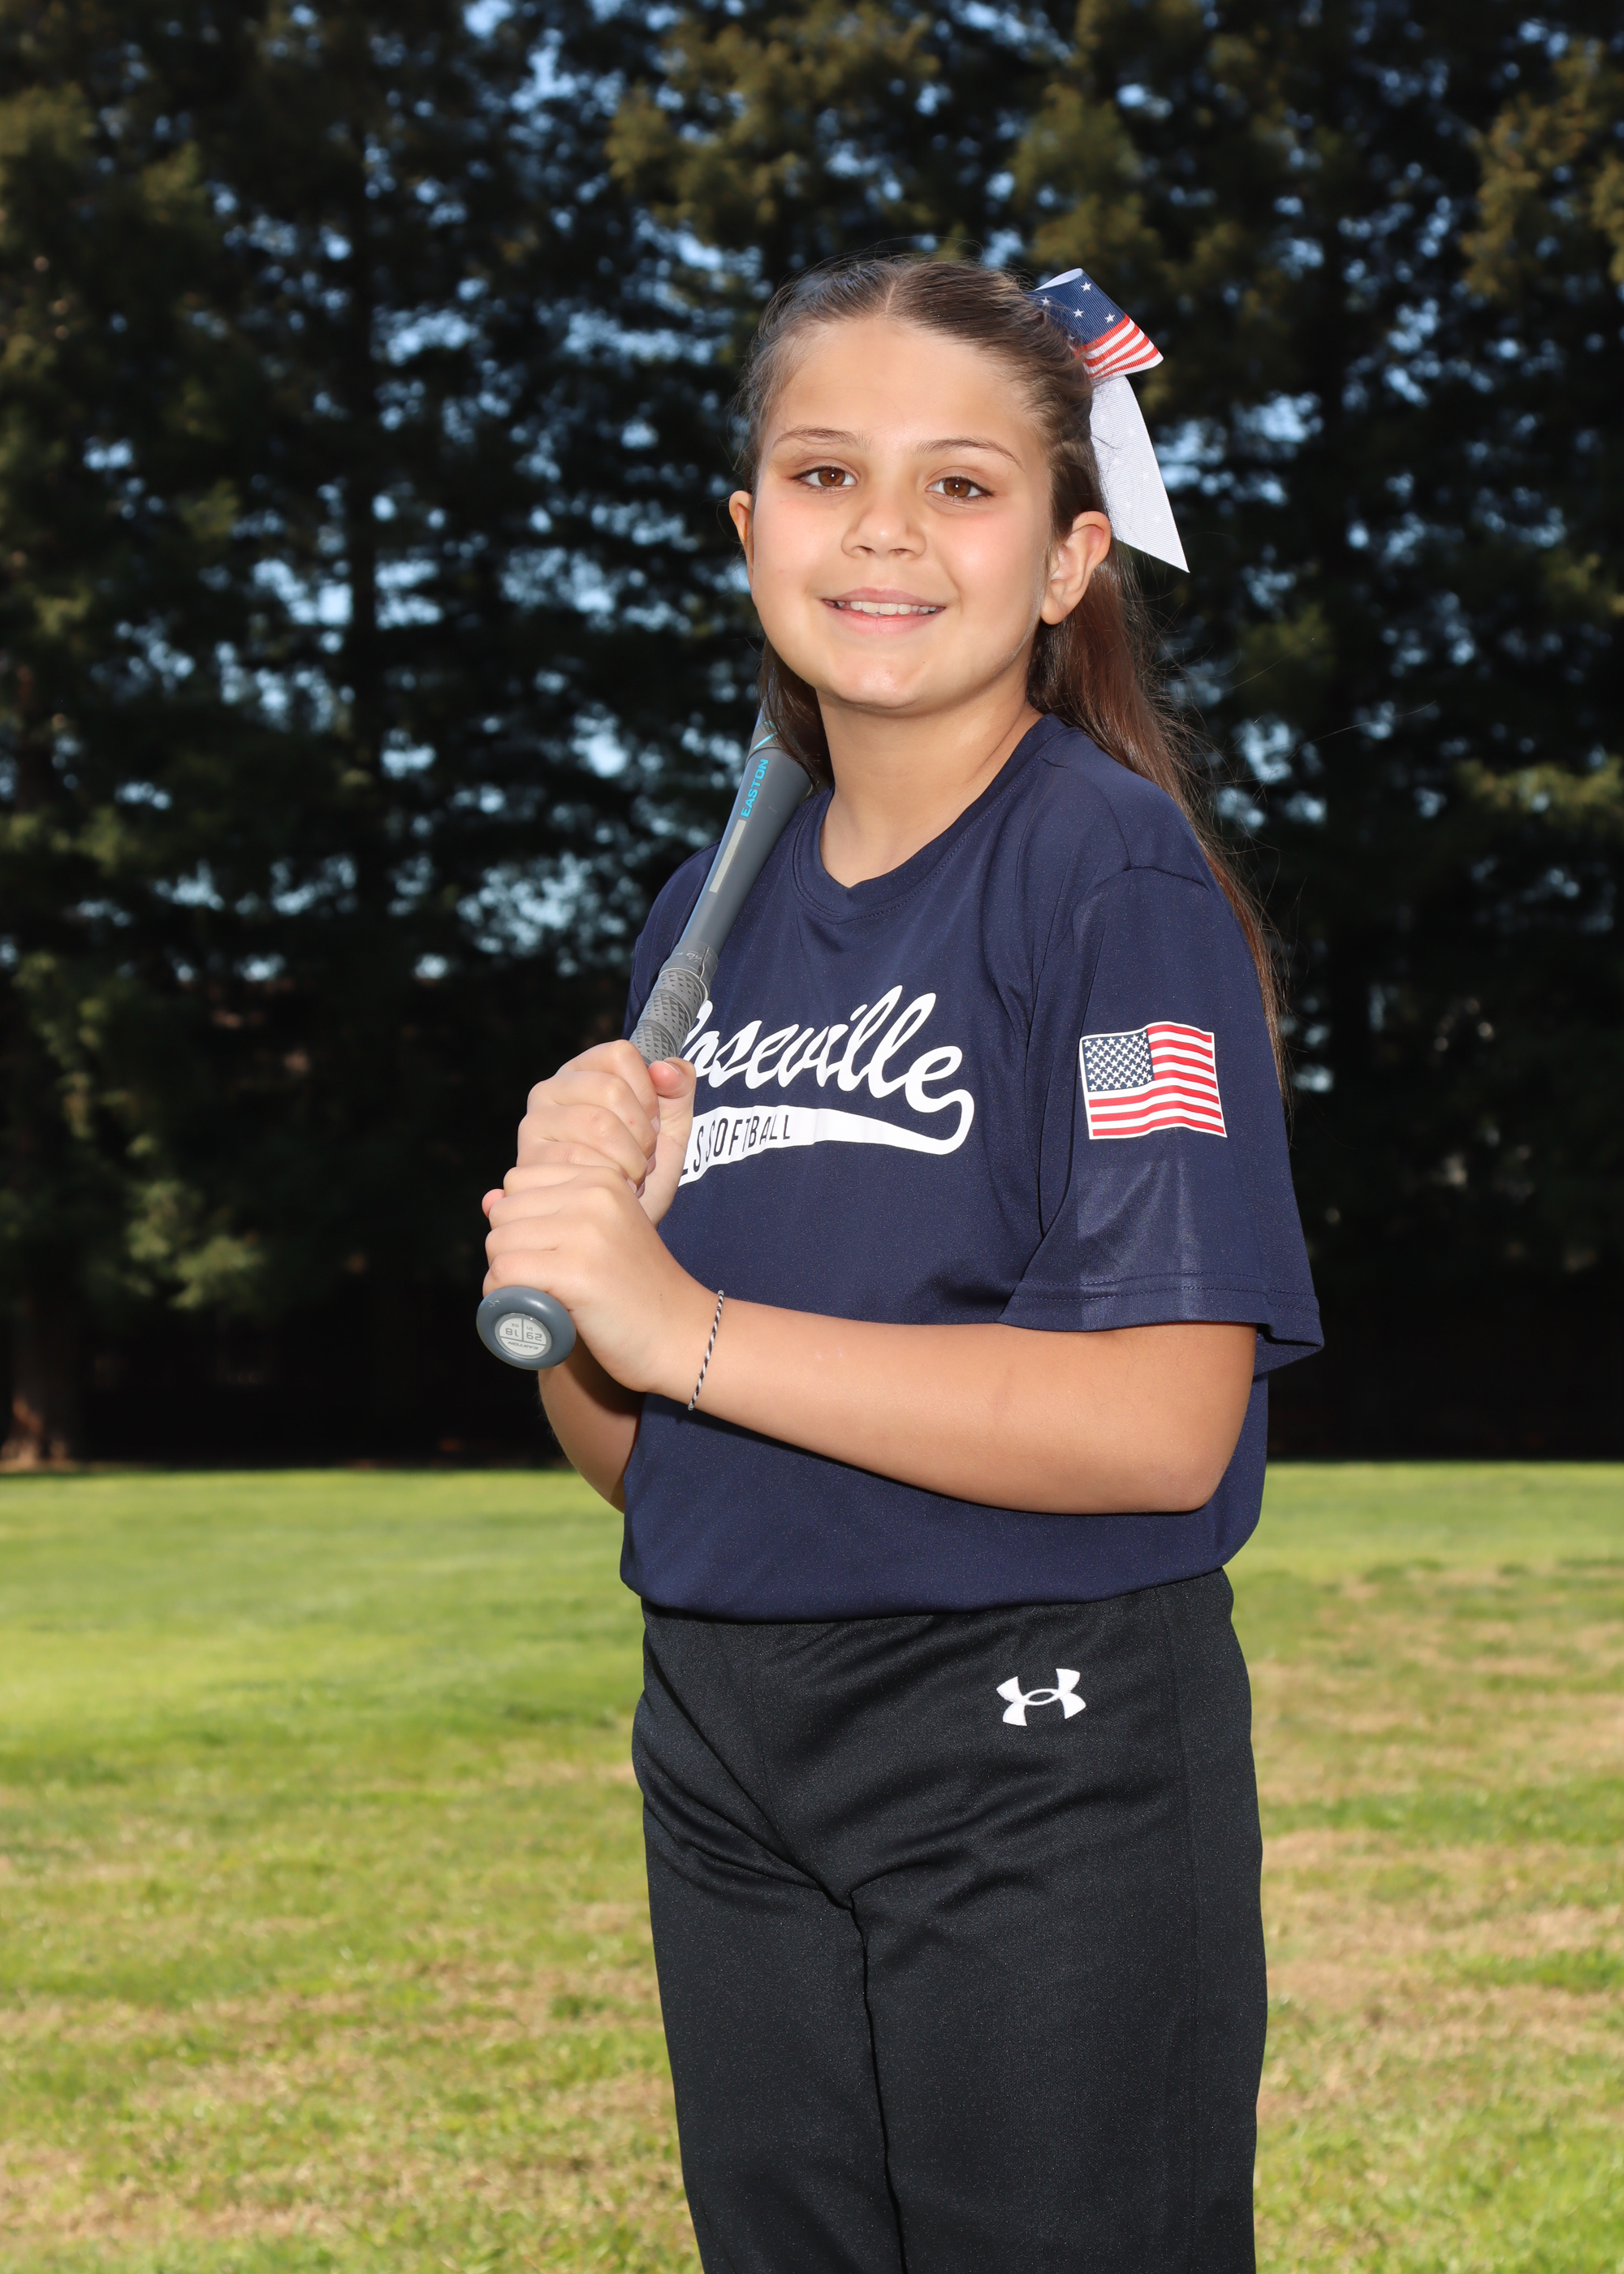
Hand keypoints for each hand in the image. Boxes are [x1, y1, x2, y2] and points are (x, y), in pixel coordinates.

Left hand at [481, 1162, 714, 1395]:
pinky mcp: (577, 1271)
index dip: (520, 1220)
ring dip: (503, 1276)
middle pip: (504, 1212)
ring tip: (536, 1295)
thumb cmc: (634, 1290)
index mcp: (602, 1177)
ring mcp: (587, 1230)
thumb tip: (488, 1200)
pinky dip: (502, 1296)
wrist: (681, 1334)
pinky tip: (527, 1308)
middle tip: (541, 1279)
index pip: (518, 1180)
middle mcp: (595, 1193)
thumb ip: (549, 1211)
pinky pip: (505, 1273)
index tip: (548, 1251)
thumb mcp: (598, 1234)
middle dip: (509, 1248)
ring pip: (498, 1243)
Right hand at [515, 1041, 696, 1224]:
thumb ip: (679, 1089)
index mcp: (583, 1071)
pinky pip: (580, 1160)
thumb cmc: (642, 1173)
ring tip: (631, 1178)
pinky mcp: (528, 1160)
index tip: (653, 1125)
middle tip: (644, 1160)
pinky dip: (609, 1181)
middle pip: (612, 1089)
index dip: (649, 1093)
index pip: (621, 1054)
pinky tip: (610, 1192)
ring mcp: (534, 1123)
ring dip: (630, 1159)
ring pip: (599, 1123)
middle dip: (643, 1133)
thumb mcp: (671, 1128)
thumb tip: (664, 1068)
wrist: (618, 1229)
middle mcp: (550, 1089)